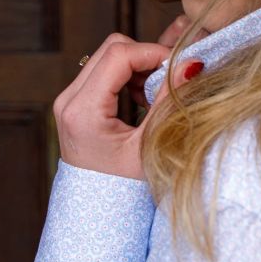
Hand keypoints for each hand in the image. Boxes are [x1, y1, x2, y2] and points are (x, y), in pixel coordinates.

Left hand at [53, 24, 204, 179]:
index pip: (118, 55)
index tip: (179, 65)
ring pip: (108, 57)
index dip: (153, 53)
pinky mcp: (74, 103)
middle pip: (111, 49)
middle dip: (146, 58)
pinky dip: (128, 77)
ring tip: (154, 98)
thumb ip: (168, 102)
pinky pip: (103, 71)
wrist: (96, 213)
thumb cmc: (123, 189)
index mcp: (83, 111)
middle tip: (169, 81)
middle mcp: (69, 100)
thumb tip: (192, 65)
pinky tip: (141, 102)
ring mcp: (68, 100)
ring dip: (138, 68)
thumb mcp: (149, 146)